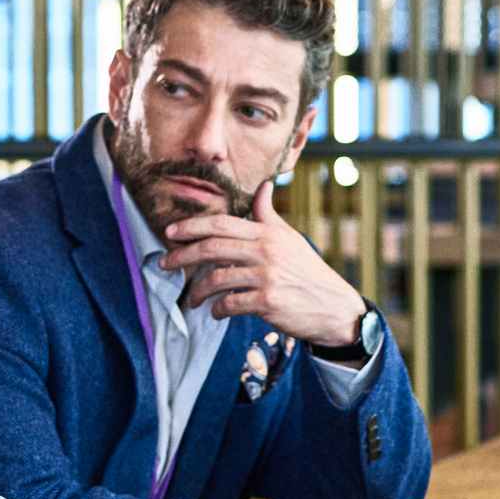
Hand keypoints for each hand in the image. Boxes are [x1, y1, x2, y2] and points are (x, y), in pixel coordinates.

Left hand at [159, 181, 366, 346]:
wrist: (335, 307)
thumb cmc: (307, 272)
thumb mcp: (290, 239)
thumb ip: (269, 215)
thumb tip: (264, 186)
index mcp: (268, 234)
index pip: (222, 224)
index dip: (192, 226)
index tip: (170, 232)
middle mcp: (266, 251)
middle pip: (212, 248)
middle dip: (182, 255)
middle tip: (164, 264)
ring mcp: (267, 277)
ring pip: (217, 278)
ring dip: (198, 291)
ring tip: (193, 299)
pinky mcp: (268, 301)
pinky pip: (230, 303)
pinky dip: (217, 310)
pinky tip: (216, 312)